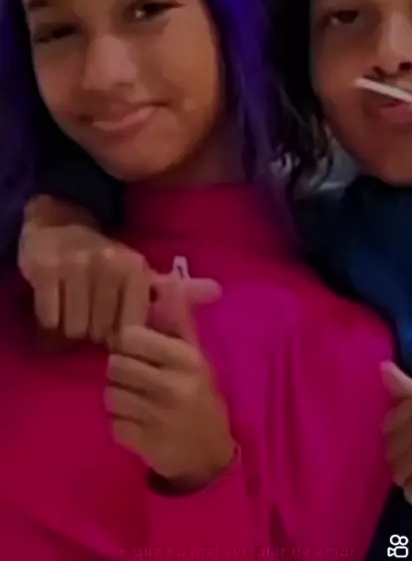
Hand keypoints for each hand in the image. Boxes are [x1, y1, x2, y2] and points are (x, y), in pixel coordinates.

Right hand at [19, 219, 219, 343]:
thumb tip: (218, 292)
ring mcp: (74, 264)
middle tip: (92, 316)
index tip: (117, 324)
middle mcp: (108, 262)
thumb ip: (179, 290)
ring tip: (76, 311)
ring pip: (74, 329)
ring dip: (72, 328)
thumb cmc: (106, 262)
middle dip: (95, 332)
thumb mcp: (143, 274)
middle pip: (101, 332)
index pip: (131, 329)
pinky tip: (56, 306)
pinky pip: (50, 318)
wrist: (56, 226)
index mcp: (136, 267)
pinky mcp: (43, 269)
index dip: (121, 334)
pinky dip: (50, 320)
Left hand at [106, 275, 234, 490]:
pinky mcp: (143, 444)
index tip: (137, 351)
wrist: (210, 455)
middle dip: (122, 372)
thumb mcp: (195, 356)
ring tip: (139, 402)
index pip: (131, 336)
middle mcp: (174, 387)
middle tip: (138, 379)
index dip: (127, 343)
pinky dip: (122, 425)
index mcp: (187, 359)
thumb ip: (177, 321)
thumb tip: (170, 280)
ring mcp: (158, 418)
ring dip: (119, 398)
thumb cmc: (199, 396)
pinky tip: (140, 424)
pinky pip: (113, 424)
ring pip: (110, 394)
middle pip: (115, 365)